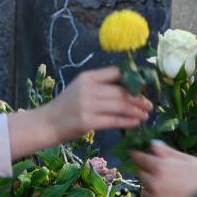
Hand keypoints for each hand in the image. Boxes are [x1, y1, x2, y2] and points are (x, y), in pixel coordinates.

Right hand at [8, 67, 151, 158]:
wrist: (46, 124)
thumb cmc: (66, 107)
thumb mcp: (81, 89)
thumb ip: (101, 87)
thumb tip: (129, 88)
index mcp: (88, 77)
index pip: (116, 73)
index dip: (134, 79)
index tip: (145, 86)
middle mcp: (88, 88)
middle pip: (121, 91)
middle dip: (139, 98)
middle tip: (149, 105)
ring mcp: (87, 105)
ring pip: (120, 106)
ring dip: (136, 111)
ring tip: (145, 115)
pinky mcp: (87, 121)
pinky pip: (114, 120)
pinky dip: (127, 122)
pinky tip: (135, 123)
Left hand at [132, 141, 196, 196]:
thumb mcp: (189, 160)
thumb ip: (168, 152)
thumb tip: (153, 144)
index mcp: (160, 167)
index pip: (140, 158)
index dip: (136, 155)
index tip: (134, 152)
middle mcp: (153, 183)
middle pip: (141, 173)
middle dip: (145, 169)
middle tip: (155, 169)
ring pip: (145, 188)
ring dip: (150, 184)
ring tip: (165, 183)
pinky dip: (156, 196)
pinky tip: (169, 195)